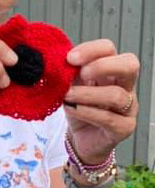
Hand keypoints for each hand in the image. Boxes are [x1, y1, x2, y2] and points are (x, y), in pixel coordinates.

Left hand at [64, 39, 139, 164]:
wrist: (79, 138)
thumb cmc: (77, 107)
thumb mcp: (71, 84)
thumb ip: (69, 71)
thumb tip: (58, 60)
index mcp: (111, 70)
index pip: (109, 49)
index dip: (91, 50)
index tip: (70, 58)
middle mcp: (125, 86)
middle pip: (130, 65)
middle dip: (102, 66)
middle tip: (81, 74)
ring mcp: (128, 107)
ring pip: (117, 95)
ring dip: (87, 94)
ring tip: (67, 95)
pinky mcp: (124, 128)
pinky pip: (109, 118)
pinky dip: (87, 112)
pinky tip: (72, 109)